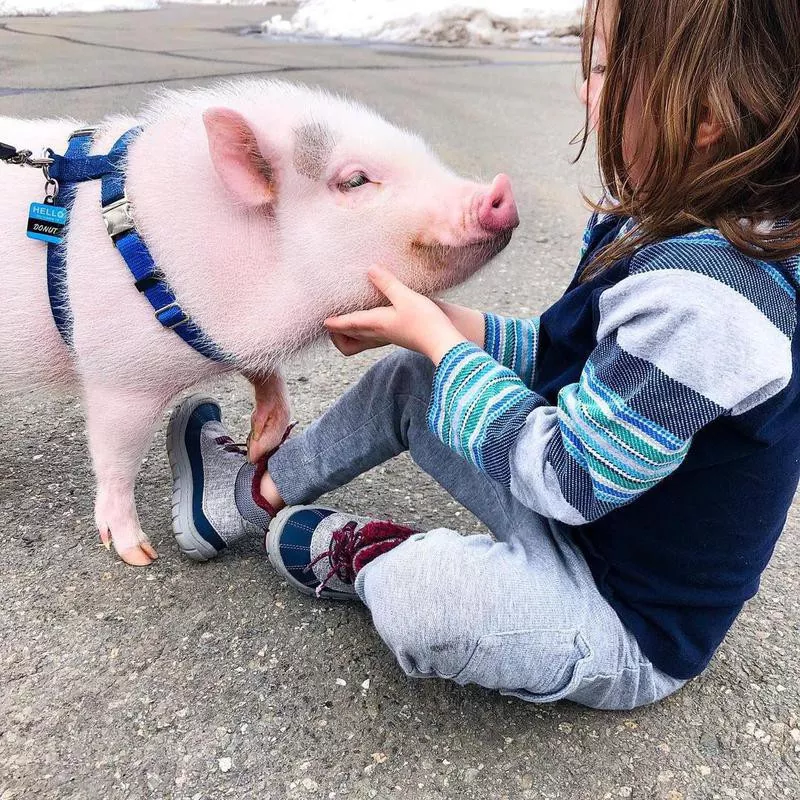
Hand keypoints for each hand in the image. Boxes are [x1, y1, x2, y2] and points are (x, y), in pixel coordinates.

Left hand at [325, 266, 468, 363]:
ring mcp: (388, 337)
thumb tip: (370, 269)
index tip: (323, 321)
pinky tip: (372, 319)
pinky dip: (365, 331)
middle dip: (338, 332)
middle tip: (330, 322)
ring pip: (361, 340)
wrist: (444, 342)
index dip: (335, 323)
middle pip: (351, 337)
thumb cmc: (425, 320)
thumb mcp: (405, 297)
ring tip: (347, 320)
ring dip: (351, 333)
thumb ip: (387, 283)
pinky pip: (373, 337)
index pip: (349, 324)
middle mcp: (379, 333)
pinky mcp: (398, 337)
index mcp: (376, 323)